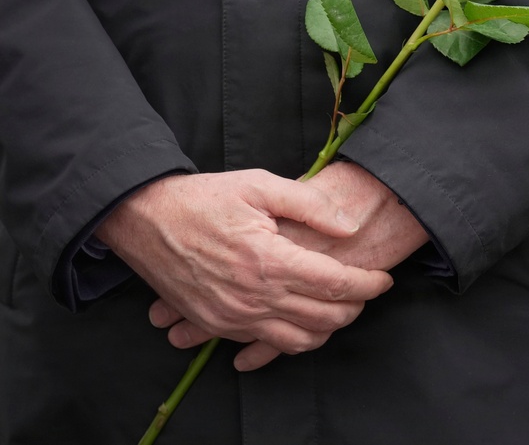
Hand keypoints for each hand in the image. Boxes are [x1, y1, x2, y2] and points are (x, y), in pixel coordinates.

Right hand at [97, 169, 393, 369]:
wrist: (144, 218)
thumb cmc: (204, 197)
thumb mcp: (260, 184)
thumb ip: (310, 204)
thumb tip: (350, 226)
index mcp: (269, 260)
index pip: (336, 285)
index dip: (369, 284)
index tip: (385, 278)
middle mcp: (253, 297)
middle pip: (325, 318)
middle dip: (356, 307)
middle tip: (367, 290)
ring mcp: (233, 317)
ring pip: (299, 340)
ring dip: (329, 328)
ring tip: (342, 307)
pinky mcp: (216, 326)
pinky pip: (267, 344)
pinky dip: (295, 338)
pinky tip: (306, 320)